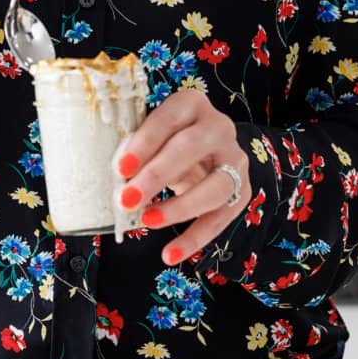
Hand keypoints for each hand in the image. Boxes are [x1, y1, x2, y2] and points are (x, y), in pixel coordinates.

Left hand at [112, 88, 251, 266]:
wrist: (205, 154)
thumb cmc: (166, 143)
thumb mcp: (152, 139)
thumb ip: (136, 152)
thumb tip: (115, 181)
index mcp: (191, 104)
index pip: (167, 119)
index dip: (144, 143)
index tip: (120, 169)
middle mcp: (219, 127)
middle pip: (190, 149)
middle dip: (156, 176)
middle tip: (126, 200)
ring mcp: (235, 159)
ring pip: (215, 186)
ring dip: (179, 208)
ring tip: (147, 222)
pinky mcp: (242, 191)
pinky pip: (220, 218)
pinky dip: (194, 239)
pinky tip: (170, 254)